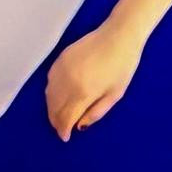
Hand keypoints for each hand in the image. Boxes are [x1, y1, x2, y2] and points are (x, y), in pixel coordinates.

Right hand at [45, 22, 143, 141]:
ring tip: (60, 114)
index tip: (65, 137)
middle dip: (56, 121)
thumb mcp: (115, 94)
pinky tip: (59, 96)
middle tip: (62, 128)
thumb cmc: (123, 65)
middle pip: (54, 109)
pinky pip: (50, 81)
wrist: (119, 34)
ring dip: (52, 108)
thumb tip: (79, 125)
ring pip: (48, 96)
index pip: (65, 118)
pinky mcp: (60, 59)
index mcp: (83, 92)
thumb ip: (96, 112)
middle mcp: (67, 82)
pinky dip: (52, 92)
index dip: (63, 130)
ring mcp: (61, 69)